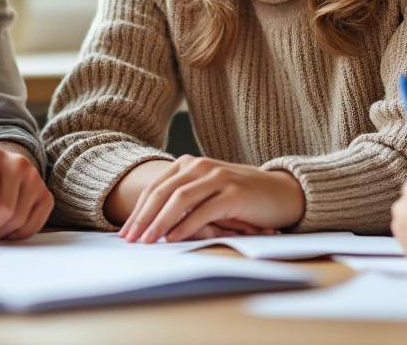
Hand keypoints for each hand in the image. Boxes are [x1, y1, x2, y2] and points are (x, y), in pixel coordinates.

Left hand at [118, 155, 305, 243]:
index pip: (155, 188)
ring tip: (146, 242)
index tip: (124, 232)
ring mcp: (217, 178)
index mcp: (189, 164)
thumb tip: (150, 226)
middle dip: (142, 218)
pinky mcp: (233, 194)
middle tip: (129, 240)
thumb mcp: (208, 193)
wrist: (282, 192)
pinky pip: (203, 211)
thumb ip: (183, 201)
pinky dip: (185, 226)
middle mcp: (201, 166)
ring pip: (179, 200)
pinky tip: (173, 239)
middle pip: (162, 193)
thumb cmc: (241, 197)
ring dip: (159, 223)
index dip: (137, 211)